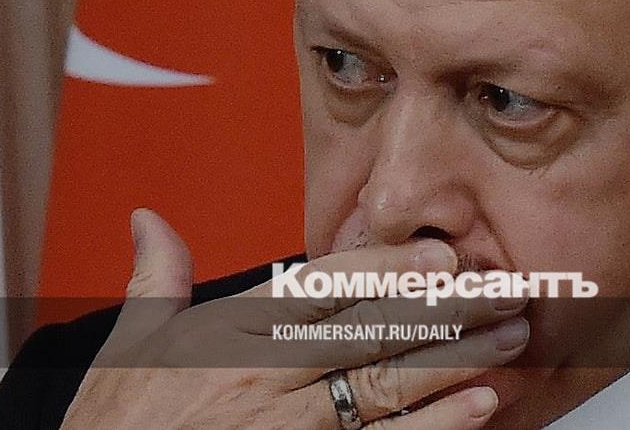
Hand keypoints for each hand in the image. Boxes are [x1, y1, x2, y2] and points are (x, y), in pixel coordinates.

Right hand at [60, 209, 527, 428]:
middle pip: (373, 331)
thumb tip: (150, 220)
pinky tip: (480, 406)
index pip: (322, 289)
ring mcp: (289, 429)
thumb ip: (155, 280)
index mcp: (231, 332)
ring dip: (458, 361)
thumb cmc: (117, 427)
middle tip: (509, 289)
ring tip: (511, 339)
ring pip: (388, 386)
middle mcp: (266, 376)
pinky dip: (434, 427)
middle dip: (448, 309)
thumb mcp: (127, 349)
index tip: (443, 255)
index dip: (386, 269)